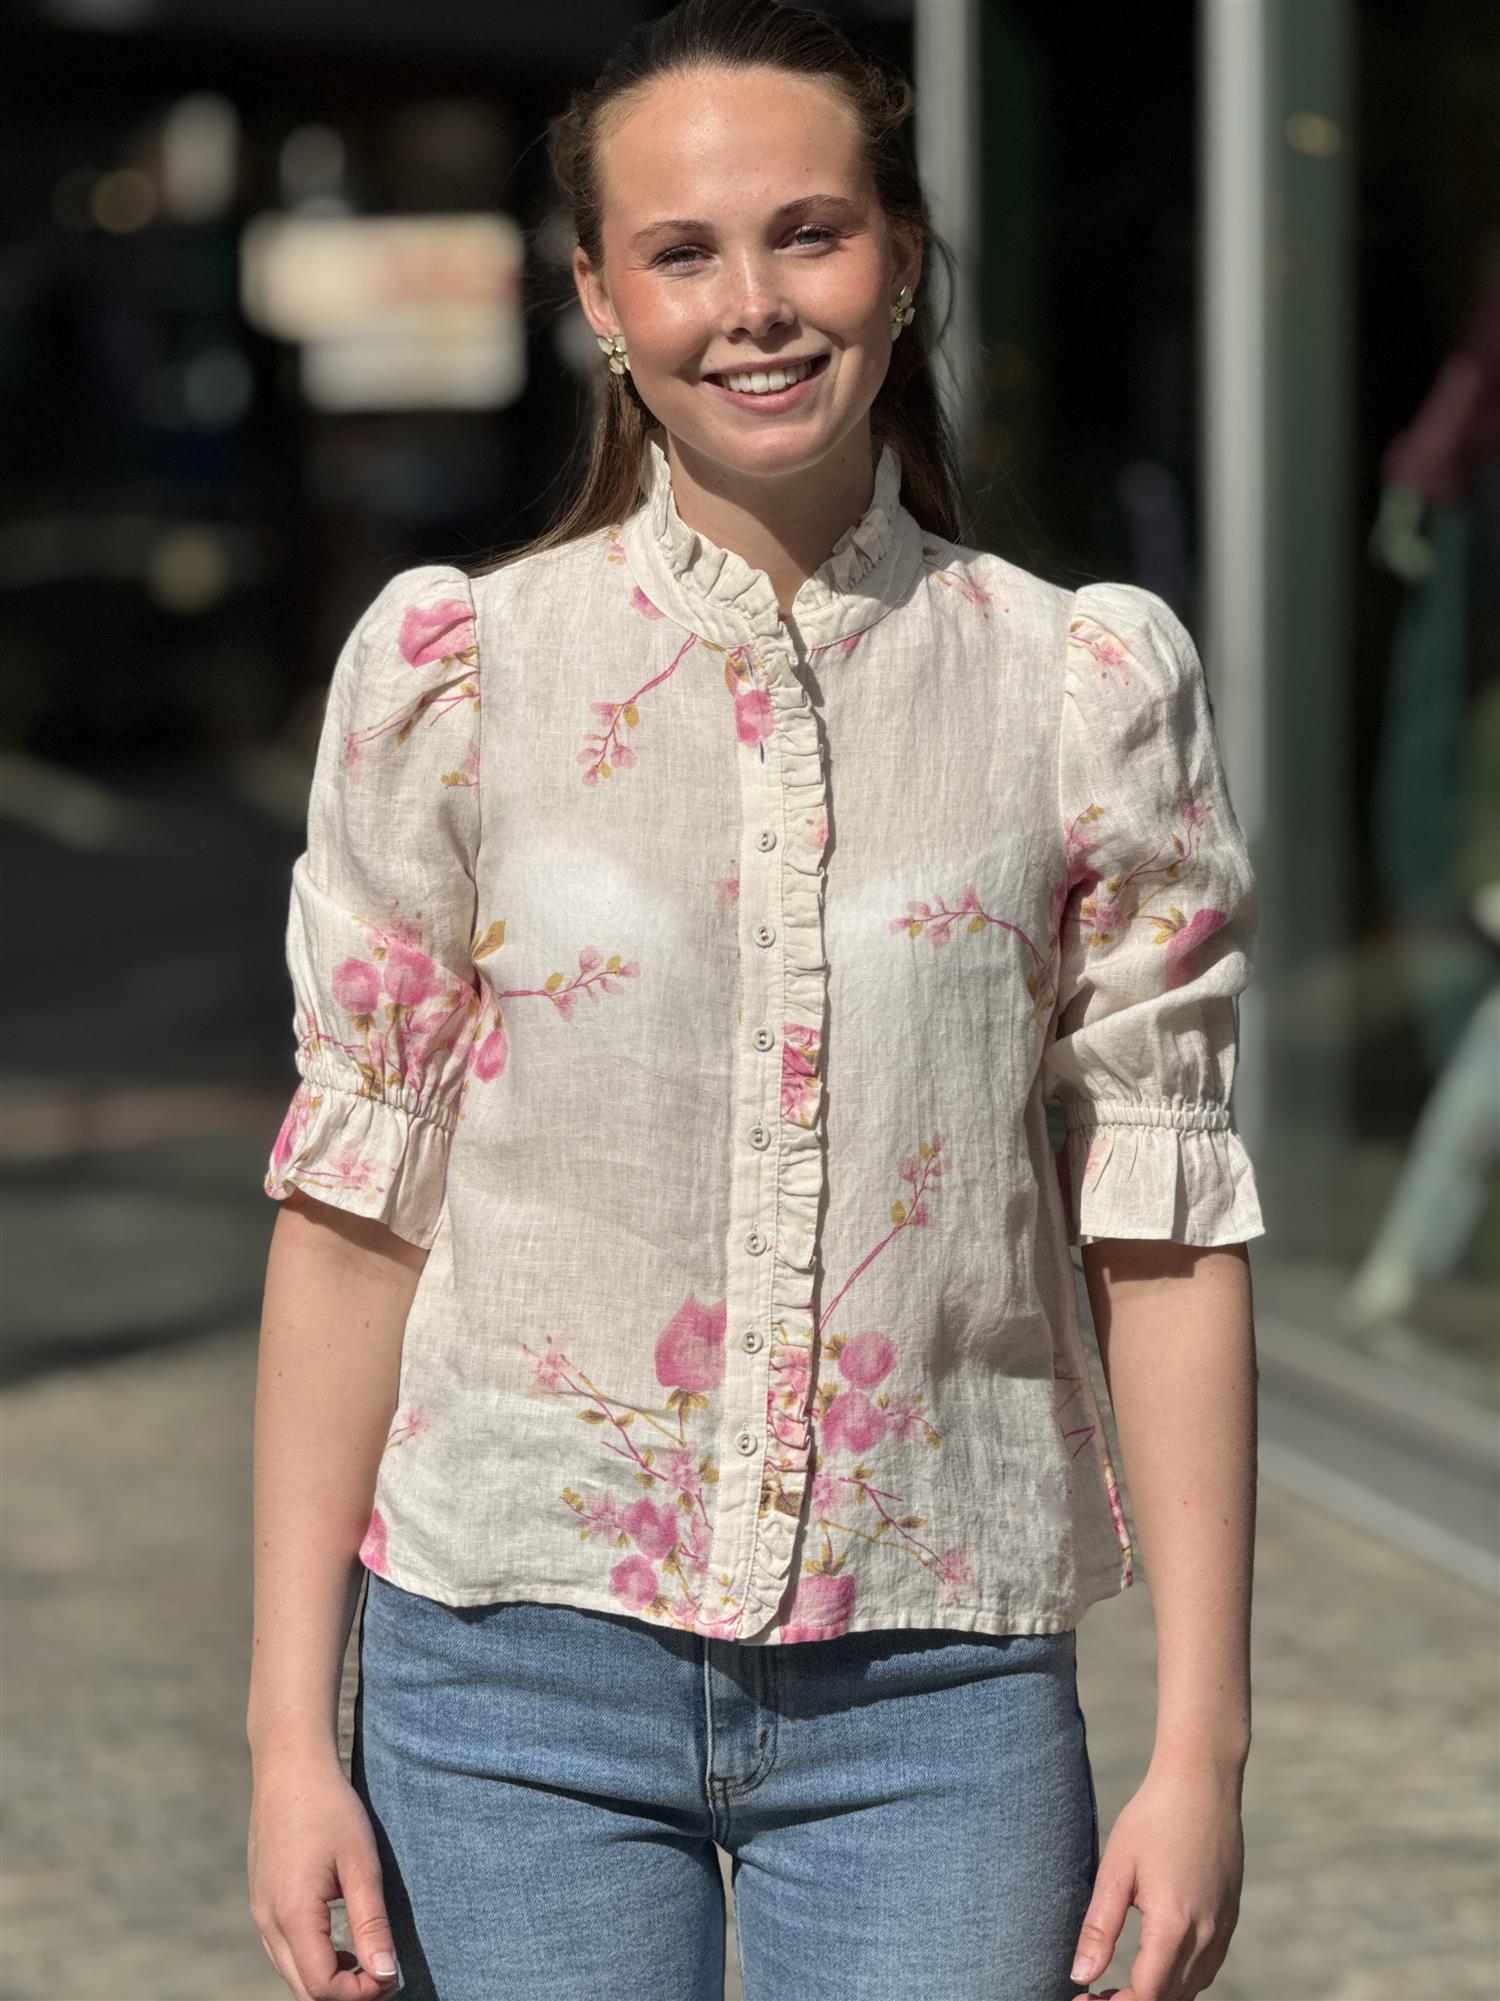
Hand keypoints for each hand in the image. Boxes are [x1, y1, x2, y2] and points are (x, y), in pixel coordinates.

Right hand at [248, 1749, 401, 1999]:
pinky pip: (283, 1950)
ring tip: (367, 1959)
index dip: (359, 1994)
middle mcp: (267, 1921)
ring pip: (290, 1972)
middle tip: (385, 1975)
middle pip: (302, 1989)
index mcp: (292, 1915)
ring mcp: (260, 1912)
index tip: (392, 1977)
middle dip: (344, 1993)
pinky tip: (340, 1942)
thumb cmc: (330, 1808)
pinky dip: (311, 1959)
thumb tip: (386, 1975)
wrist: (290, 1766)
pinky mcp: (261, 1901)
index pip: (320, 1987)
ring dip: (327, 1978)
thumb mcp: (361, 1863)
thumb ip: (371, 1924)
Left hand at [1069, 1762, 1243, 2000]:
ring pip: (1191, 1988)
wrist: (1203, 1782)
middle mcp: (1206, 1935)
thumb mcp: (1116, 1868)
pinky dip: (1180, 1979)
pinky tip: (1154, 1964)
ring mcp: (1223, 1928)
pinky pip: (1207, 1967)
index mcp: (1174, 1926)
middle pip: (1169, 1998)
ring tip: (1116, 1986)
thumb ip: (1099, 1927)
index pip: (1146, 1995)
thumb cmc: (1153, 1818)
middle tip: (1093, 1995)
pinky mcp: (1229, 1917)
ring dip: (1157, 1995)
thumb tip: (1080, 1976)